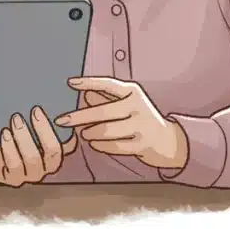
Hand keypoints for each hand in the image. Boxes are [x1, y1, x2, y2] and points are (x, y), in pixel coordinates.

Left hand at [0, 107, 77, 186]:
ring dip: (25, 137)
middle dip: (44, 130)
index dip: (69, 128)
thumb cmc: (8, 135)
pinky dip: (10, 147)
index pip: (69, 142)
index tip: (62, 109)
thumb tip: (41, 85)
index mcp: (53, 151)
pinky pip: (14, 165)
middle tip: (35, 110)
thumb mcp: (24, 124)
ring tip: (16, 119)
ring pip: (33, 159)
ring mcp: (31, 174)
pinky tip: (5, 133)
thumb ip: (35, 114)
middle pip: (54, 152)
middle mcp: (46, 165)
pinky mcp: (13, 179)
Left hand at [54, 77, 187, 169]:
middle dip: (79, 117)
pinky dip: (100, 145)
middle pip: (103, 111)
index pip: (108, 84)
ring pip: (107, 131)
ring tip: (83, 133)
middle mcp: (138, 106)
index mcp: (133, 92)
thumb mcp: (126, 104)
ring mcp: (142, 126)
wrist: (167, 140)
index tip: (70, 82)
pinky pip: (114, 146)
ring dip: (90, 133)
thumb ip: (106, 99)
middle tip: (63, 120)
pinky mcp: (142, 144)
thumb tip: (84, 95)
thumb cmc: (140, 118)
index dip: (88, 83)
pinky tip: (93, 143)